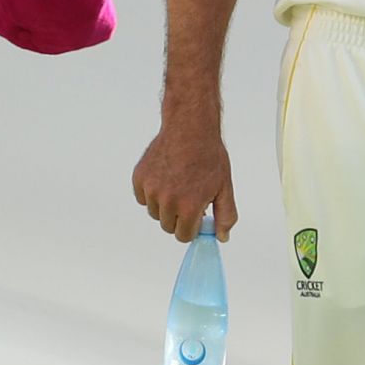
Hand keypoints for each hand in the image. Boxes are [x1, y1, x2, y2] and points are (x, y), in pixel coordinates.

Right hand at [132, 121, 237, 243]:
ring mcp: (151, 188)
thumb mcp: (224, 187)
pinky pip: (142, 198)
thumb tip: (221, 236)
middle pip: (168, 226)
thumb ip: (225, 216)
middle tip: (188, 197)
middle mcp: (167, 200)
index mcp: (188, 206)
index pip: (184, 236)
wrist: (189, 128)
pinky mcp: (139, 177)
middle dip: (179, 217)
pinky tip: (164, 178)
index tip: (197, 215)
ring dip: (164, 206)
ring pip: (154, 212)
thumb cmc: (208, 155)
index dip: (192, 227)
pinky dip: (151, 193)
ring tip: (177, 184)